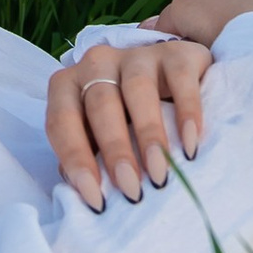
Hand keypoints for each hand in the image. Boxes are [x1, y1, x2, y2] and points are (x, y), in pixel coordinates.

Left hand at [46, 35, 210, 210]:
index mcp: (67, 85)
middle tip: (132, 190)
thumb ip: (88, 156)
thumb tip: (86, 193)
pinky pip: (180, 79)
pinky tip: (191, 144)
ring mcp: (136, 55)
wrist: (172, 76)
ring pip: (137, 90)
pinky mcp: (175, 53)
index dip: (76, 160)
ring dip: (148, 135)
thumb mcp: (98, 133)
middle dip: (115, 151)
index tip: (96, 198)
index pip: (61, 122)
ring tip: (160, 173)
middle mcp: (96, 63)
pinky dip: (187, 113)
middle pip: (100, 105)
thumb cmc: (125, 114)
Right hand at [146, 0, 252, 47]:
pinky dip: (243, 52)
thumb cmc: (220, 18)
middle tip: (187, 36)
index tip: (171, 13)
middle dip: (206, 18)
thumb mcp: (181, 10)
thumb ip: (165, 17)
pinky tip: (229, 63)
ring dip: (227, 36)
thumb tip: (149, 29)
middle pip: (226, 3)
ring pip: (244, 26)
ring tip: (208, 54)